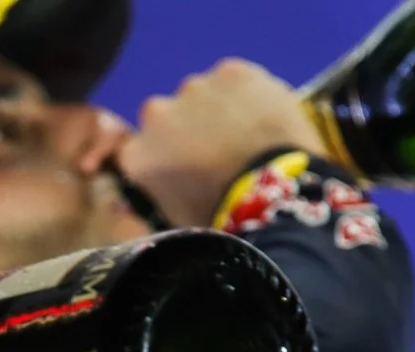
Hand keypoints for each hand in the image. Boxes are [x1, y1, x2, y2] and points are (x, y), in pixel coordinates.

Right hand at [115, 58, 325, 228]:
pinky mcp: (233, 71)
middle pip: (168, 116)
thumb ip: (164, 188)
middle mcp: (156, 113)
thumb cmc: (224, 216)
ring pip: (203, 95)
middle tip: (220, 154)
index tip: (186, 169)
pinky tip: (265, 116)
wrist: (276, 193)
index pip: (141, 150)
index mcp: (138, 153)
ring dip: (218, 109)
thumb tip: (172, 180)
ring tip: (248, 135)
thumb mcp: (177, 215)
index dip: (166, 157)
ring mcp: (195, 88)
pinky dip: (248, 94)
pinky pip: (236, 81)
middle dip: (189, 129)